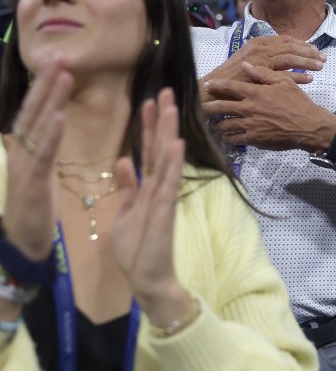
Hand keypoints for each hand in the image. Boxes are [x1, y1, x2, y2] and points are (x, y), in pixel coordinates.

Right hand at [3, 54, 72, 258]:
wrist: (23, 242)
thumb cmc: (36, 206)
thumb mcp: (42, 170)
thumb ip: (44, 145)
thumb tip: (49, 120)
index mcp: (28, 148)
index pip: (37, 111)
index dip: (45, 86)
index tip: (58, 60)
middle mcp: (22, 151)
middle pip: (34, 110)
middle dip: (46, 83)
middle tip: (58, 55)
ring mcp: (25, 166)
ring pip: (37, 126)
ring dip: (50, 99)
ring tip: (62, 74)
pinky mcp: (32, 183)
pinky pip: (43, 154)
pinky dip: (51, 134)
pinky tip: (59, 116)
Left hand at [111, 88, 191, 323]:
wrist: (147, 279)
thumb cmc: (137, 250)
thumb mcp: (123, 214)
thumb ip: (126, 188)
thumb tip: (123, 160)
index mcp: (147, 188)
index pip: (148, 151)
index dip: (148, 126)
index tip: (148, 101)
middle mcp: (158, 188)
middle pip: (160, 148)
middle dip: (162, 120)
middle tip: (164, 91)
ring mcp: (164, 198)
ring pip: (167, 159)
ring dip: (169, 133)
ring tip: (171, 107)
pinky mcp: (165, 212)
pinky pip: (169, 184)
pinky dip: (174, 164)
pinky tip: (177, 145)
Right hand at [198, 35, 323, 102]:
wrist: (213, 88)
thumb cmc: (232, 76)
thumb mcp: (250, 61)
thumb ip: (266, 57)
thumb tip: (284, 58)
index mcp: (258, 42)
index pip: (285, 40)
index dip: (301, 44)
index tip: (314, 49)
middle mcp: (259, 48)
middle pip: (291, 47)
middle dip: (309, 51)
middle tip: (323, 57)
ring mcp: (260, 60)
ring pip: (290, 58)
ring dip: (307, 61)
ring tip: (321, 66)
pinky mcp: (260, 73)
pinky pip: (284, 73)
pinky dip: (299, 76)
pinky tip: (310, 79)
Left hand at [202, 61, 327, 151]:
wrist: (309, 126)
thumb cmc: (298, 102)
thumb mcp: (284, 82)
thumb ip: (263, 74)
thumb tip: (245, 66)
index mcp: (255, 93)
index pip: (229, 87)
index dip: (216, 85)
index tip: (207, 85)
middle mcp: (249, 109)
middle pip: (221, 107)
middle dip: (209, 107)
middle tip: (201, 107)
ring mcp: (250, 126)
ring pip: (225, 125)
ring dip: (217, 124)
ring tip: (213, 123)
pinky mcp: (254, 140)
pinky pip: (235, 139)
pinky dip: (229, 137)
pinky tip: (227, 136)